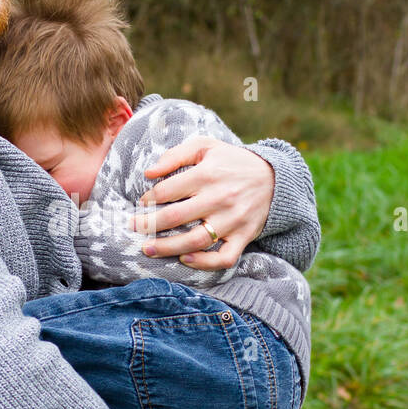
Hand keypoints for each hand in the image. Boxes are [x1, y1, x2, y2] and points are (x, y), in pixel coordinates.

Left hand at [130, 136, 274, 269]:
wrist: (274, 178)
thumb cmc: (231, 161)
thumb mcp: (206, 146)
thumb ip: (175, 155)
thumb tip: (148, 172)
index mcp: (207, 174)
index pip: (168, 190)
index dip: (149, 198)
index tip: (141, 203)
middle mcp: (219, 198)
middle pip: (176, 217)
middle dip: (148, 225)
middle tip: (133, 228)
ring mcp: (232, 220)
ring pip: (195, 240)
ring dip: (168, 248)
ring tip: (148, 249)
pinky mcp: (244, 236)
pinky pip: (224, 257)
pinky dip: (204, 263)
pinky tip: (185, 259)